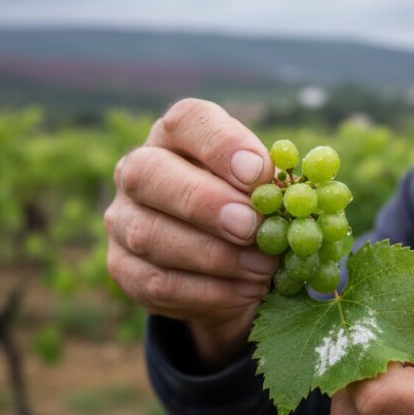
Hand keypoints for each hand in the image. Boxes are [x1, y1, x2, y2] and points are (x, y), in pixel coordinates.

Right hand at [104, 99, 277, 369]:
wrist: (224, 266)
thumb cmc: (252, 211)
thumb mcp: (266, 192)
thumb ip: (273, 189)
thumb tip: (291, 196)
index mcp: (177, 136)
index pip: (187, 122)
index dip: (221, 144)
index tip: (258, 172)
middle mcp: (138, 169)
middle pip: (149, 173)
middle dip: (204, 202)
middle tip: (252, 227)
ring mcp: (122, 219)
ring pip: (150, 234)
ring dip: (213, 256)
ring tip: (262, 269)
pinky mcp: (123, 267)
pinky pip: (157, 282)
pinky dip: (207, 291)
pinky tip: (245, 292)